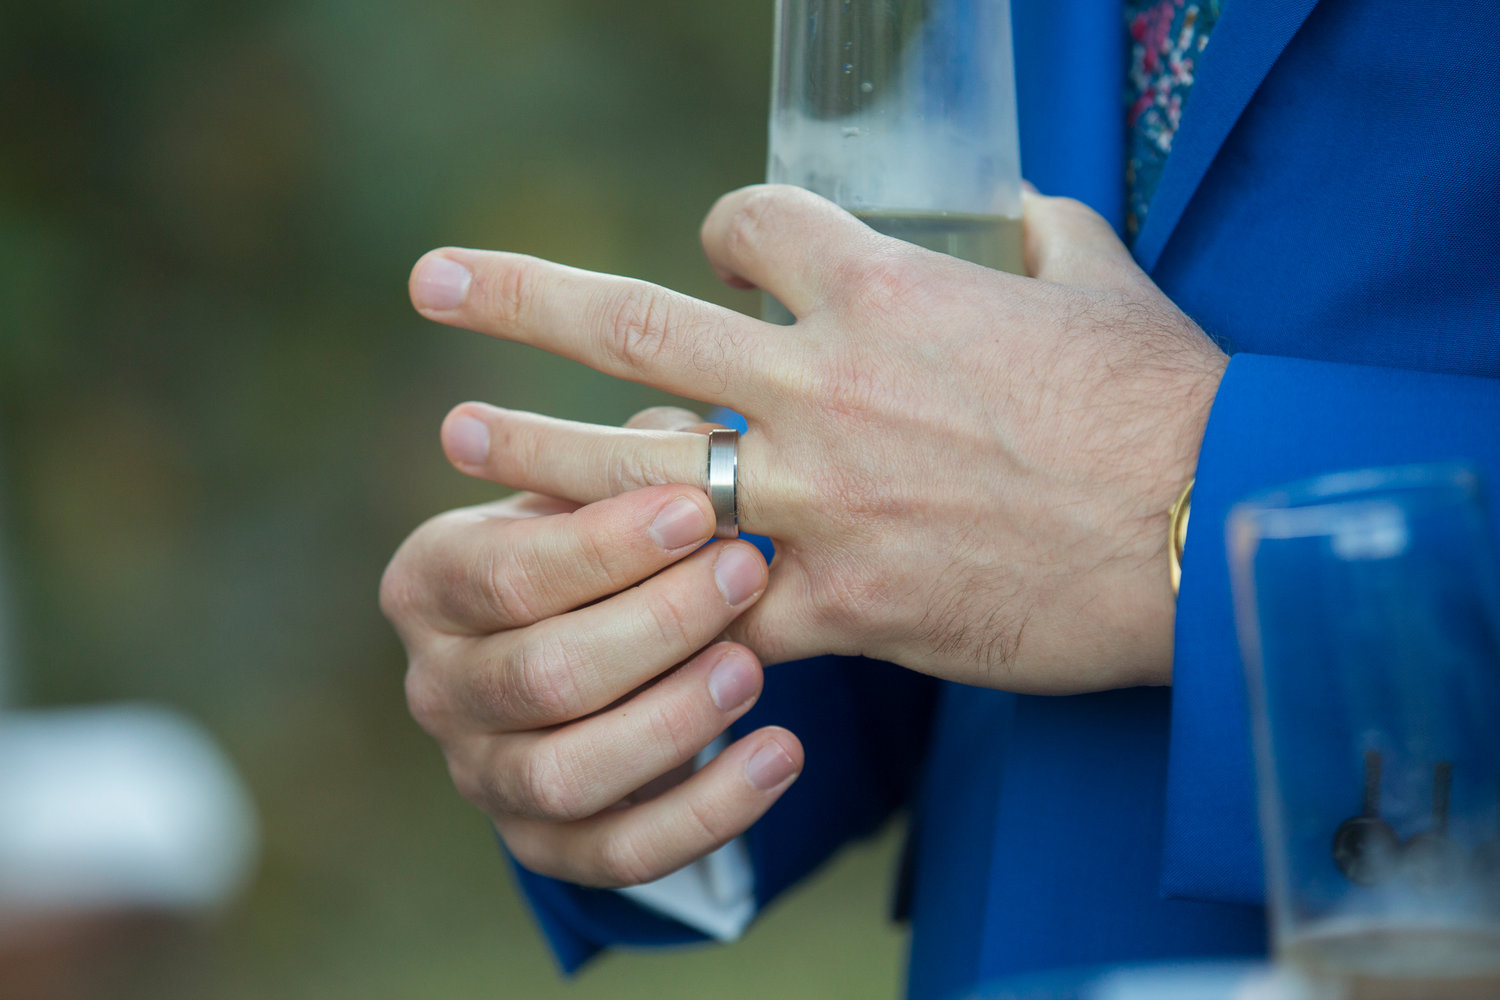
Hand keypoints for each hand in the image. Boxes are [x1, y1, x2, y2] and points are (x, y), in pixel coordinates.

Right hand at [380, 408, 801, 886]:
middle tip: (747, 572)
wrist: (581, 644)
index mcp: (430, 582)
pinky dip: (707, 814)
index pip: (506, 571)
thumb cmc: (594, 546)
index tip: (702, 509)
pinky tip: (782, 753)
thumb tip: (698, 439)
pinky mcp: (540, 844)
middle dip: (657, 625)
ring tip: (754, 666)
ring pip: (569, 774)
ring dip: (673, 721)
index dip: (606, 546)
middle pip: (542, 675)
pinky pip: (620, 854)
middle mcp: (436, 686)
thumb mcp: (596, 491)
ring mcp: (482, 774)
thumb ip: (633, 462)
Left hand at [407, 186, 1226, 692]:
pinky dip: (662, 613)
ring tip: (460, 438)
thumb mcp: (1102, 281)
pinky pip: (718, 612)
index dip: (725, 228)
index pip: (748, 224)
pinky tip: (602, 621)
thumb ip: (1040, 229)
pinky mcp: (842, 606)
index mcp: (883, 286)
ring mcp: (819, 499)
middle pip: (636, 320)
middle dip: (522, 299)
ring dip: (537, 451)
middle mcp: (824, 383)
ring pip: (639, 470)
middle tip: (435, 286)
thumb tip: (1020, 202)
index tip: (723, 251)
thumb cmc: (1163, 398)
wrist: (1203, 532)